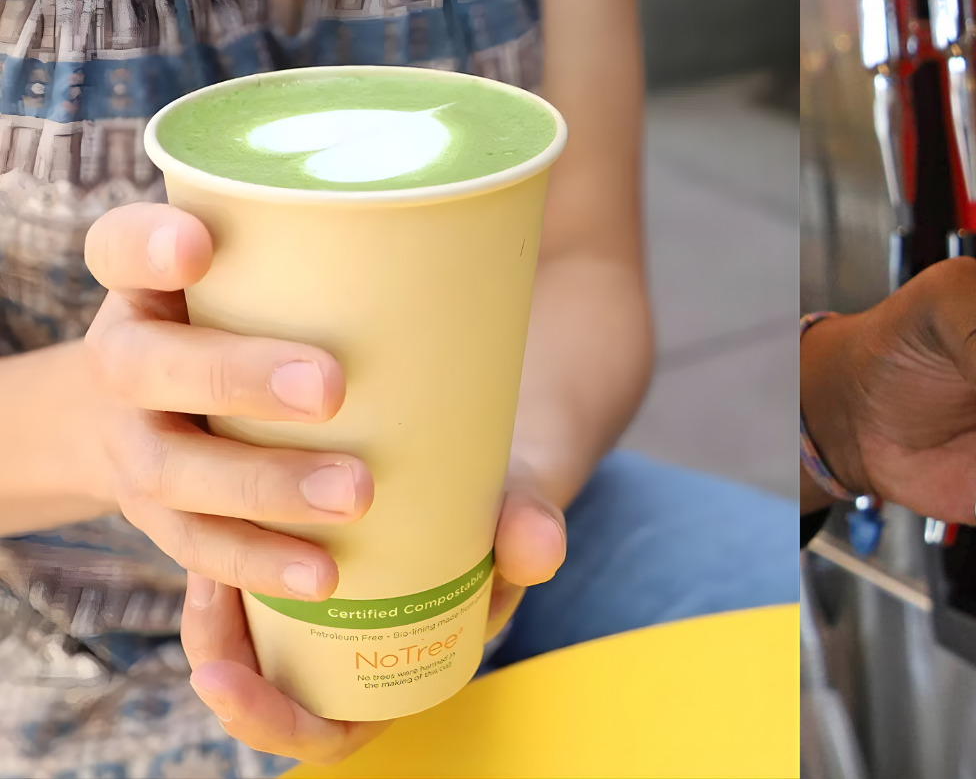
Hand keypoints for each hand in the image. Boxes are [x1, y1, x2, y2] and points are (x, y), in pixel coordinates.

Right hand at [83, 202, 369, 600]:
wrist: (152, 409)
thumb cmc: (252, 323)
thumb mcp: (265, 281)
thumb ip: (341, 269)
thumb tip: (487, 270)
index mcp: (147, 288)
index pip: (118, 246)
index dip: (145, 247)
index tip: (197, 246)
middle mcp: (126, 361)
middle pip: (149, 366)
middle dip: (237, 378)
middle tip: (330, 386)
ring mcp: (135, 442)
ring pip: (176, 469)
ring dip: (264, 485)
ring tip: (355, 492)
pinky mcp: (158, 514)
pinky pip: (200, 544)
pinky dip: (260, 561)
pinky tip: (323, 576)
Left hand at [181, 464, 567, 762]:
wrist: (489, 473)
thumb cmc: (503, 515)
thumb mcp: (520, 525)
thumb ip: (532, 536)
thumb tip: (540, 545)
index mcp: (397, 679)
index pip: (323, 732)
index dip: (269, 719)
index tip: (226, 680)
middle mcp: (347, 659)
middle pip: (264, 688)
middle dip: (217, 656)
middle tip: (205, 594)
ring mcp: (318, 618)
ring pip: (242, 637)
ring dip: (211, 608)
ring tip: (206, 545)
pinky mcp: (296, 570)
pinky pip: (243, 583)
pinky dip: (220, 555)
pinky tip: (212, 508)